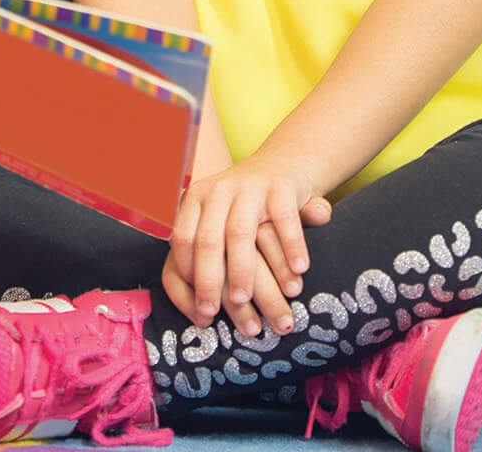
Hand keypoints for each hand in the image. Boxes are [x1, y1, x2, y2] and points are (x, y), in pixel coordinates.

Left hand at [165, 154, 333, 337]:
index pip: (182, 239)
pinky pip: (283, 219)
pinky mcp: (280, 186)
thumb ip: (205, 259)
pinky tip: (299, 271)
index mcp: (195, 199)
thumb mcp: (217, 223)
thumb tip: (197, 316)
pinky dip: (291, 247)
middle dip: (208, 281)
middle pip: (207, 240)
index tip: (195, 305)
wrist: (283, 164)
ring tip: (245, 299)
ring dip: (241, 270)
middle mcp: (218, 190)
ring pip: (239, 233)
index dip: (186, 274)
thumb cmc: (244, 209)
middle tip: (212, 312)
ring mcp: (249, 186)